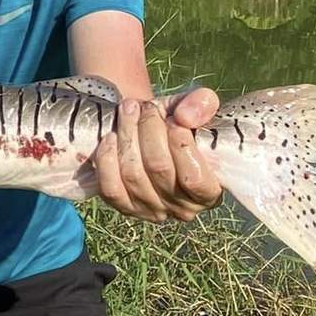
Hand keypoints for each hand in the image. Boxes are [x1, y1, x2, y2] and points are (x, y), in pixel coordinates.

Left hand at [94, 87, 222, 222]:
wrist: (149, 131)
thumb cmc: (179, 122)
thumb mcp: (195, 107)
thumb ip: (202, 104)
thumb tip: (185, 117)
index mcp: (208, 191)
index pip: (195, 178)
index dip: (181, 144)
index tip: (173, 118)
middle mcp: (181, 208)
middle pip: (159, 168)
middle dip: (149, 129)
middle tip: (146, 107)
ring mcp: (151, 210)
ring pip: (133, 174)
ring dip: (127, 136)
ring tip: (128, 111)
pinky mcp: (124, 208)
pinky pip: (110, 187)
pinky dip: (107, 159)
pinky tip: (111, 137)